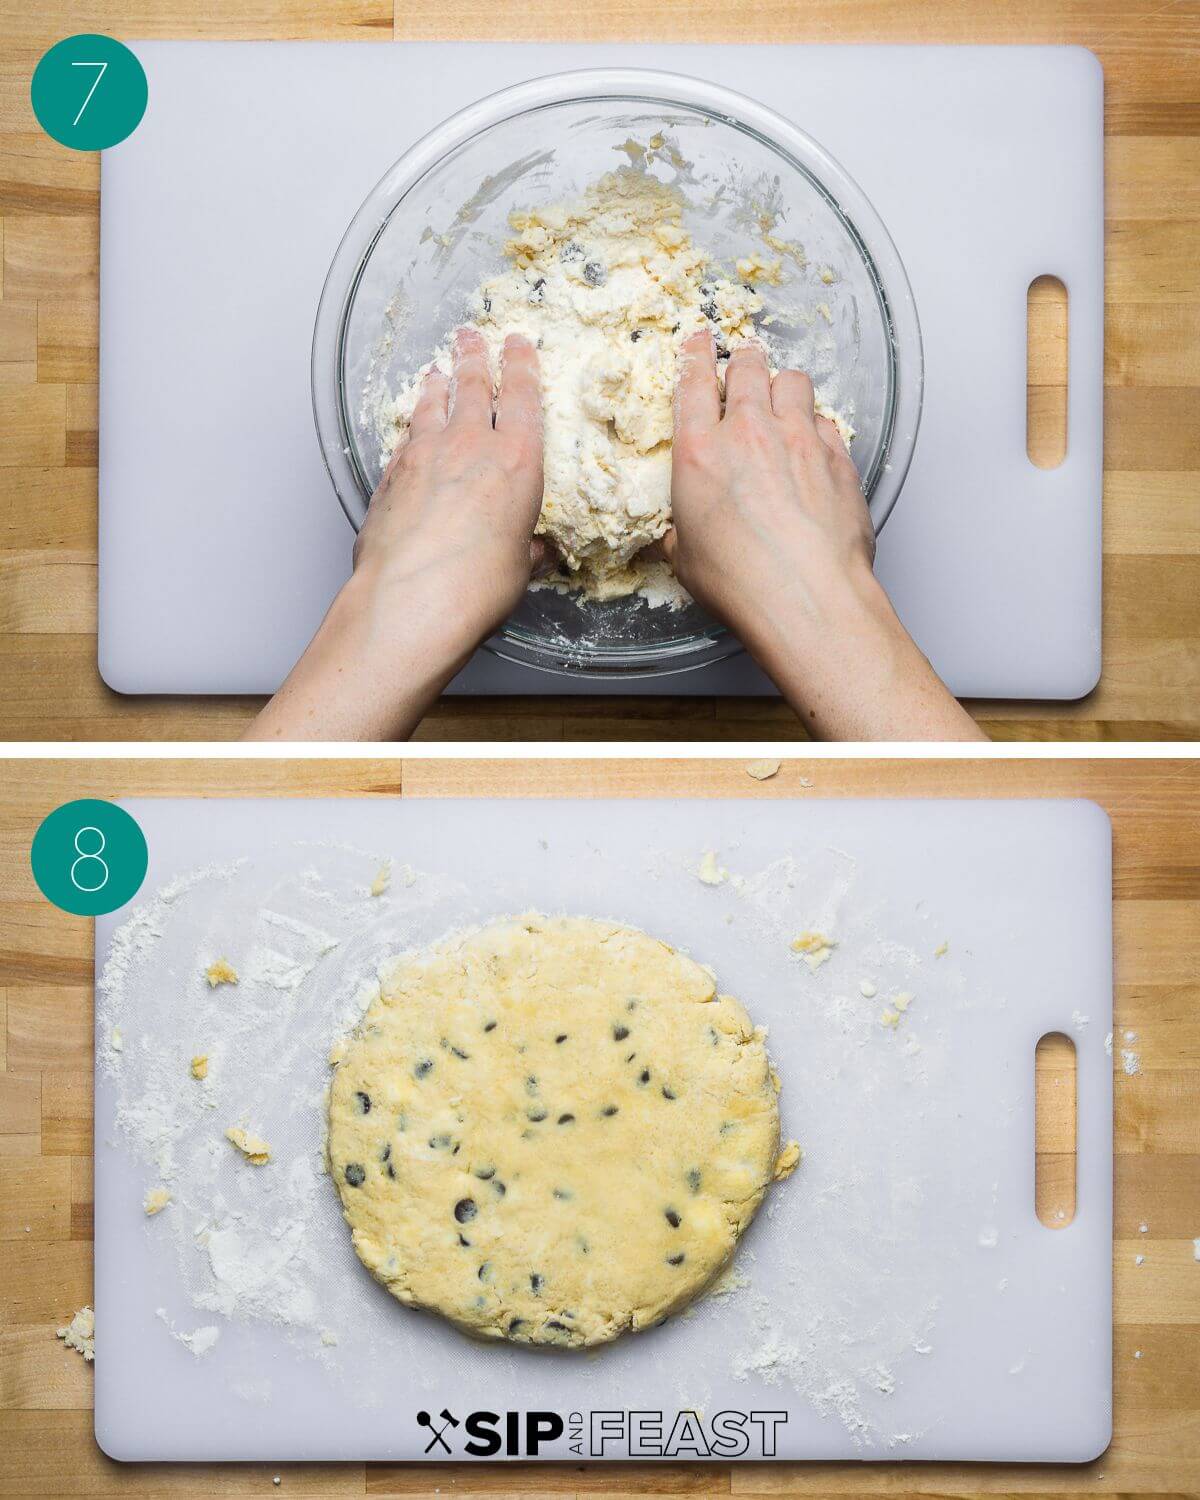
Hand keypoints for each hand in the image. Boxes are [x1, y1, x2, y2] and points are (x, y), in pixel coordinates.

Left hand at [354, 327, 546, 643]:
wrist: (411, 598)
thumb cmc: (476, 585)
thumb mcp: (519, 566)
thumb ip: (526, 547)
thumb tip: (535, 552)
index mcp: (517, 461)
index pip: (523, 397)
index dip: (521, 366)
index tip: (519, 345)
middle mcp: (470, 445)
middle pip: (472, 386)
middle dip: (474, 356)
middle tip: (470, 335)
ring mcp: (424, 455)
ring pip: (432, 405)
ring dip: (436, 384)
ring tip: (436, 370)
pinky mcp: (389, 474)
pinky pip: (405, 437)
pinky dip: (410, 424)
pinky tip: (410, 427)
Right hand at [662, 332, 984, 741]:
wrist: (807, 597)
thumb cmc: (742, 583)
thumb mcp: (685, 558)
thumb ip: (680, 529)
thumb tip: (678, 533)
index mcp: (699, 452)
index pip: (692, 381)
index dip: (694, 353)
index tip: (698, 340)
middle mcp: (749, 433)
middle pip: (747, 367)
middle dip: (743, 360)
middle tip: (742, 365)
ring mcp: (799, 440)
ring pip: (793, 382)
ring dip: (783, 386)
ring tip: (780, 400)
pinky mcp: (837, 457)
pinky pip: (825, 421)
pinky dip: (816, 426)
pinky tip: (811, 445)